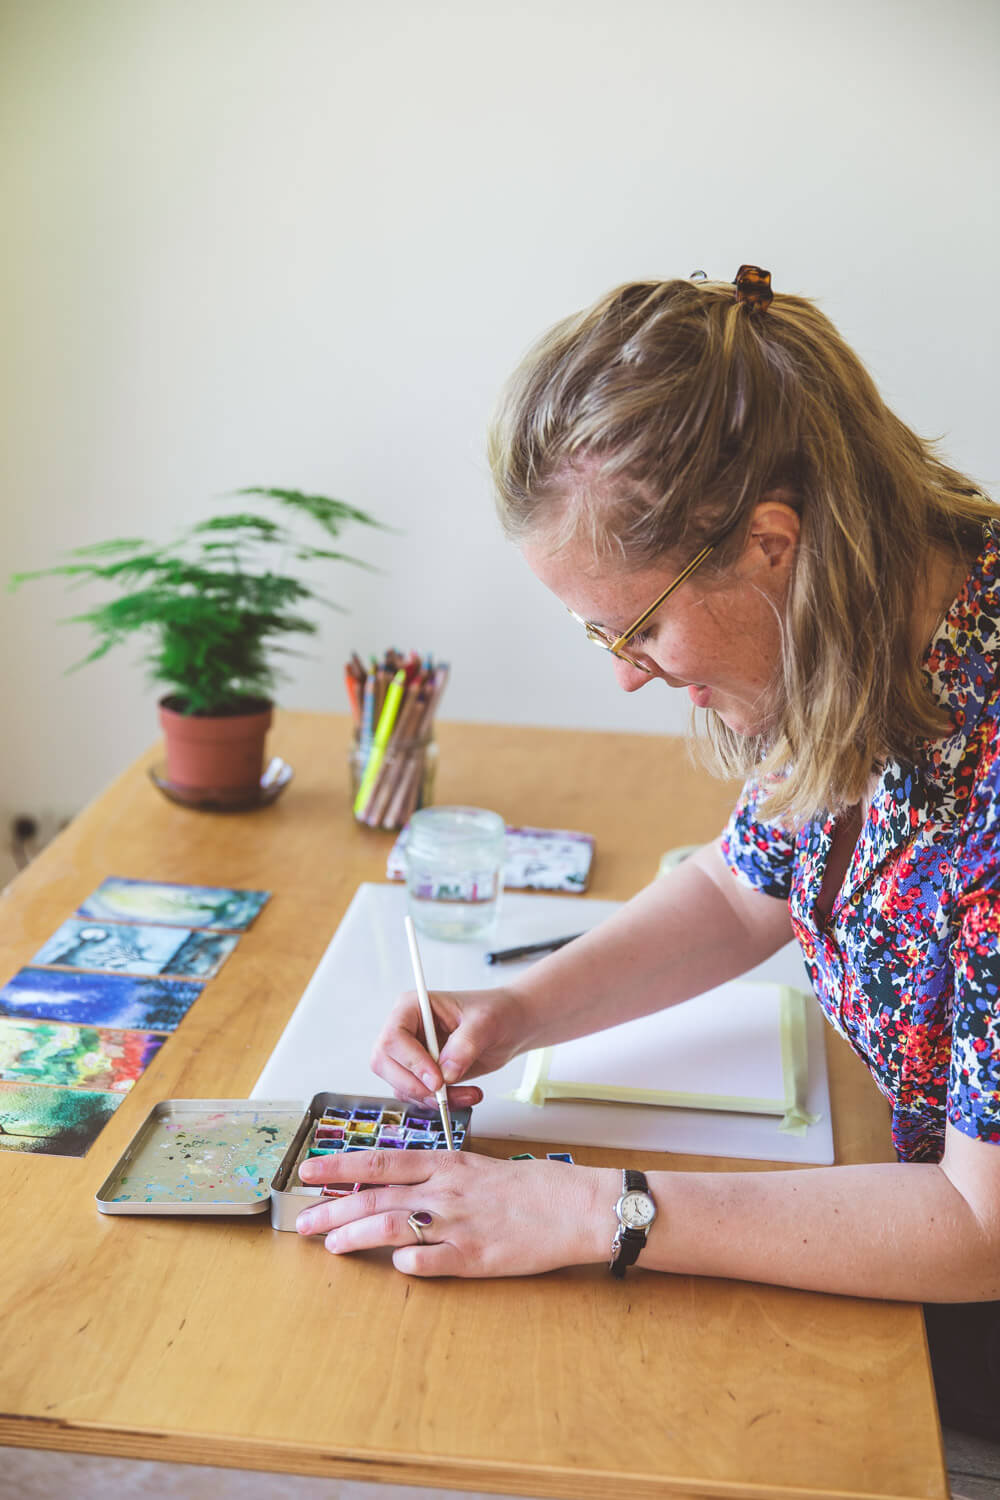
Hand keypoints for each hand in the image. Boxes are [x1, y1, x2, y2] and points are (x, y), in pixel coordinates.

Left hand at [295, 1146, 615, 1276]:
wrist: (573, 1205)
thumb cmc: (529, 1186)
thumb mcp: (477, 1167)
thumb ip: (437, 1175)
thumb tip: (395, 1185)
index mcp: (446, 1163)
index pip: (380, 1162)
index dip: (340, 1167)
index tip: (308, 1171)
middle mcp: (445, 1190)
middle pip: (375, 1197)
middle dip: (332, 1210)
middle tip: (302, 1223)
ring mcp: (457, 1224)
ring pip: (392, 1227)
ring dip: (356, 1236)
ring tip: (331, 1246)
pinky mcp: (475, 1258)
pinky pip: (431, 1261)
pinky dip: (408, 1263)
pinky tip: (394, 1266)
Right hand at [370, 985, 527, 1109]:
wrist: (509, 1026)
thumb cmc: (496, 1012)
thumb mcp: (485, 1022)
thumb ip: (465, 1044)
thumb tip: (447, 1073)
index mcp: (413, 1007)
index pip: (393, 1037)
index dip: (411, 1061)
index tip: (437, 1079)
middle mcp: (406, 1030)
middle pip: (384, 1064)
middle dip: (414, 1086)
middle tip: (444, 1094)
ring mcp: (412, 1054)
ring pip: (400, 1085)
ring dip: (432, 1098)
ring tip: (469, 1094)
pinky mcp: (422, 1074)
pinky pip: (418, 1096)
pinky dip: (441, 1103)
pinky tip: (467, 1095)